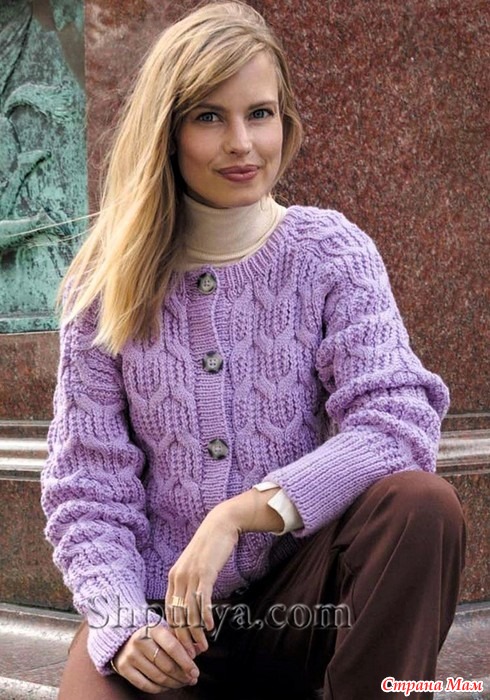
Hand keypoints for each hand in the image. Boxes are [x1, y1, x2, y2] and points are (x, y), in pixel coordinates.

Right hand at [112, 623, 199, 693]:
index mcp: (153, 629)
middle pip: (166, 665)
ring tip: (182, 682)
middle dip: (182, 675)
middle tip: (192, 679)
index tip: (195, 672)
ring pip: (158, 677)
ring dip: (174, 683)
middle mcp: (140, 641)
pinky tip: (168, 685)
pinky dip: (160, 689)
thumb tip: (201, 648)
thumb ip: (182, 640)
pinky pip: (146, 685)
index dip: (186, 662)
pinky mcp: (124, 668)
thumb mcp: (165, 632)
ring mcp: (131, 655)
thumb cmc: (151, 636)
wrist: (123, 639)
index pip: (173, 647)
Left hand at [165, 505, 240, 654]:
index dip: (174, 630)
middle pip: (177, 614)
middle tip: (191, 654)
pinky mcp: (205, 573)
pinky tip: (210, 627)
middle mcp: (178, 577)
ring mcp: (191, 575)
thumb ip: (190, 581)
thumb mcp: (194, 565)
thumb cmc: (209, 546)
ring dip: (196, 632)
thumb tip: (192, 601)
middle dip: (183, 637)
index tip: (181, 645)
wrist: (220, 525)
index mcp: (173, 577)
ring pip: (189, 611)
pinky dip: (205, 616)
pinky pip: (202, 600)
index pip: (169, 610)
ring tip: (203, 646)